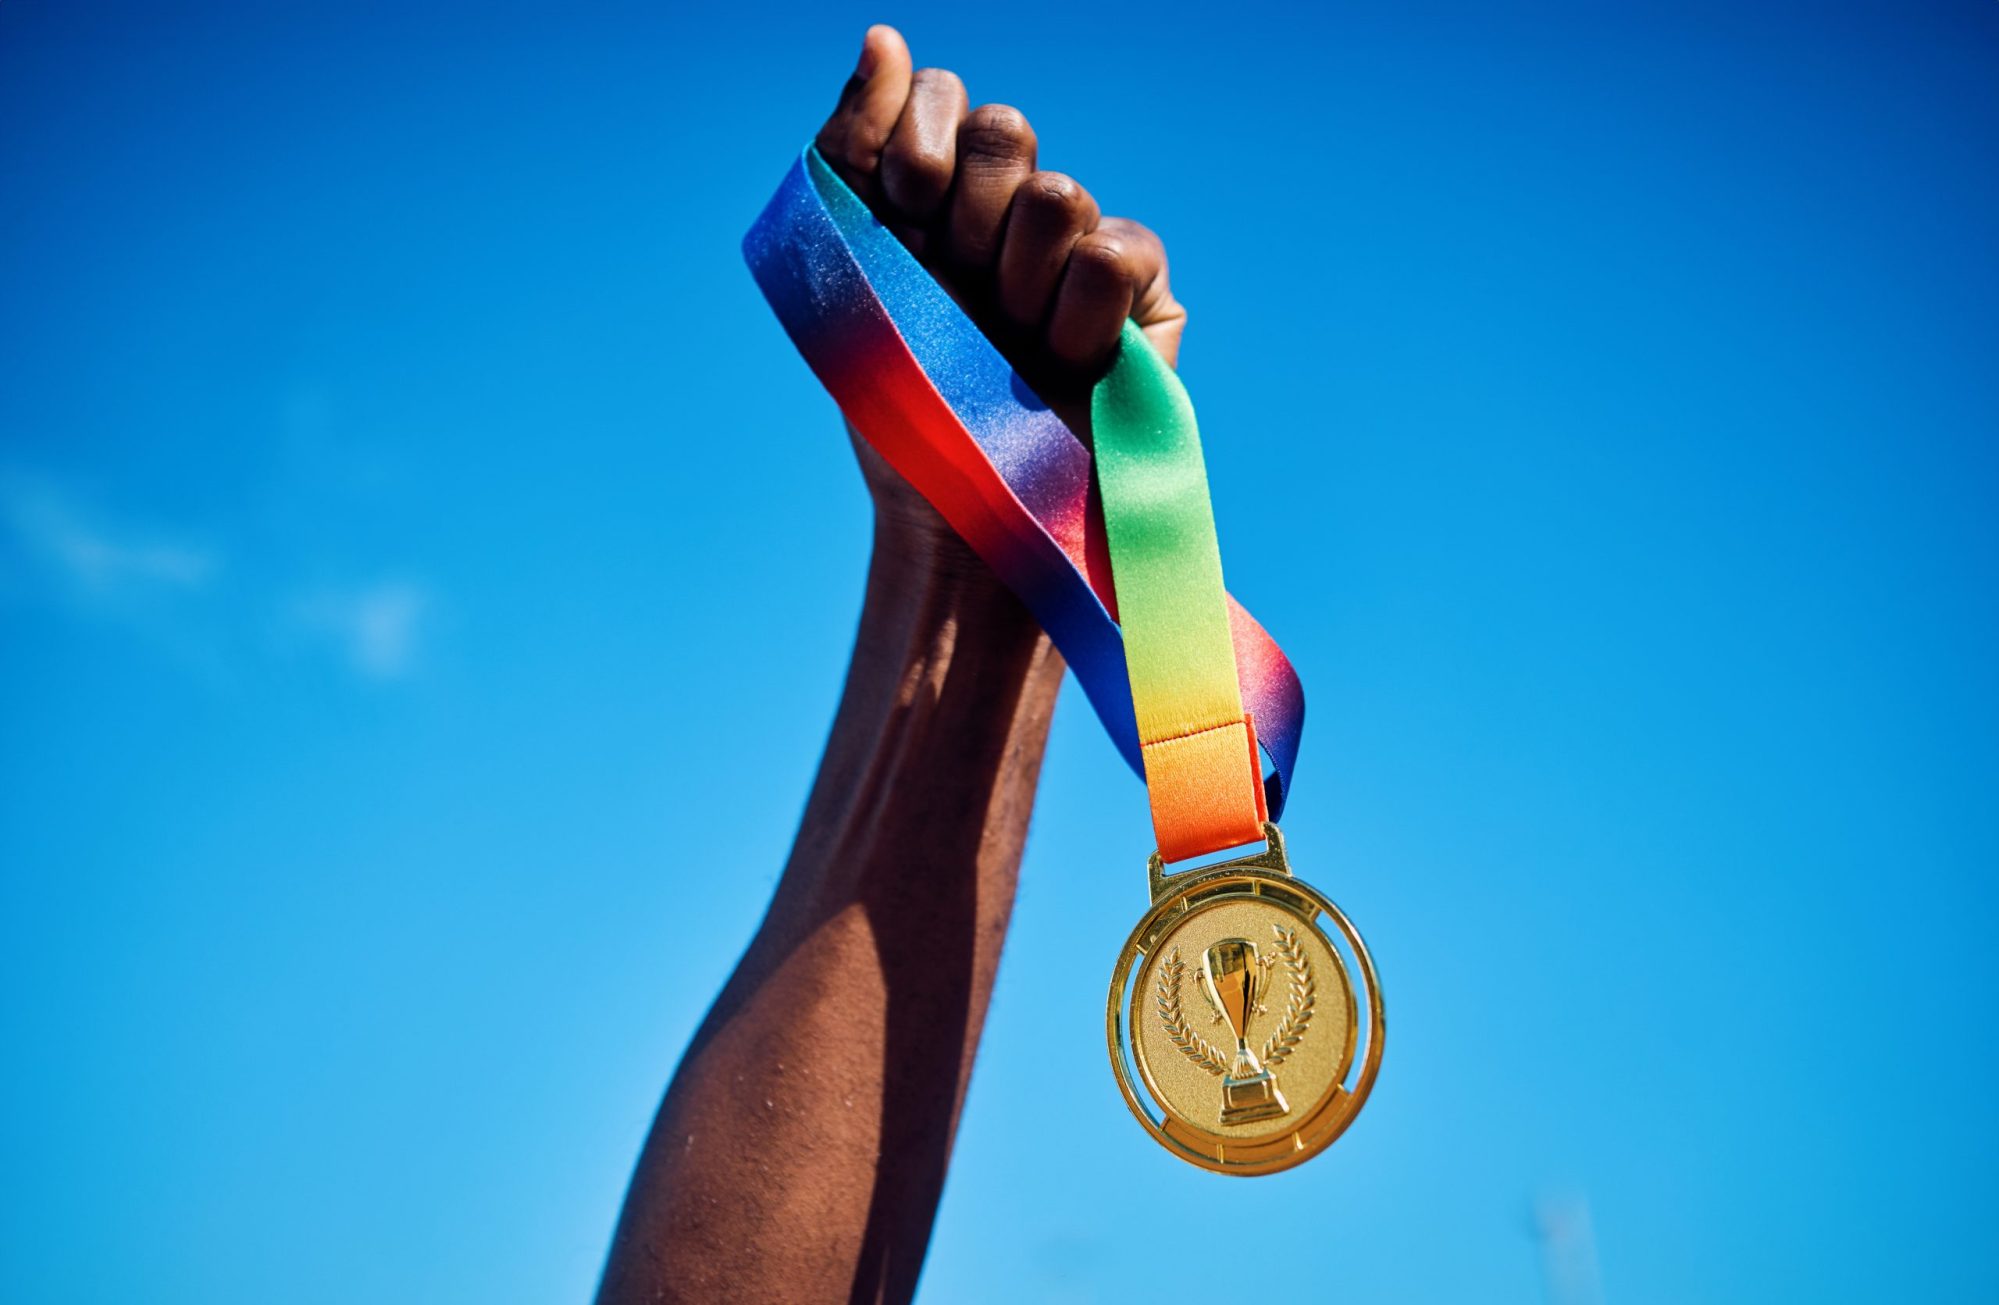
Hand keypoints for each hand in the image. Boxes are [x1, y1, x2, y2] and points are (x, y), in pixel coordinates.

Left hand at [815, 24, 1187, 538]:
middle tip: (956, 297)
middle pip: (1000, 131)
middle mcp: (1009, 214)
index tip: (900, 217)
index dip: (914, 149)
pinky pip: (1116, 255)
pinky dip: (1079, 315)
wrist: (960, 518)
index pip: (939, 96)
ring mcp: (1078, 251)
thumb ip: (852, 148)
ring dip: (1015, 281)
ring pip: (1055, 194)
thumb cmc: (901, 411)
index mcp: (935, 200)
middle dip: (962, 217)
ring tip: (1011, 347)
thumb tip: (884, 34)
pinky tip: (1066, 364)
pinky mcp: (1144, 300)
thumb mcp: (847, 274)